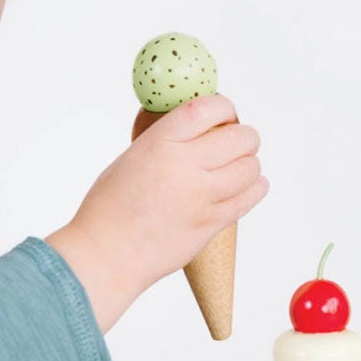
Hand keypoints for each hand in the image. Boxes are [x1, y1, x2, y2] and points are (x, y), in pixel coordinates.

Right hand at [46, 94, 267, 329]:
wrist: (106, 254)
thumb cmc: (110, 206)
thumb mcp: (133, 157)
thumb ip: (167, 142)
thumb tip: (200, 129)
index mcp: (160, 143)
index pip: (208, 108)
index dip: (225, 107)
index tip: (225, 114)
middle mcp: (184, 166)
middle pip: (241, 137)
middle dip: (243, 137)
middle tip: (234, 143)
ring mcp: (201, 196)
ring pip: (251, 168)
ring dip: (248, 164)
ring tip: (237, 167)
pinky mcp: (211, 223)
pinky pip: (249, 197)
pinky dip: (254, 187)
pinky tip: (246, 186)